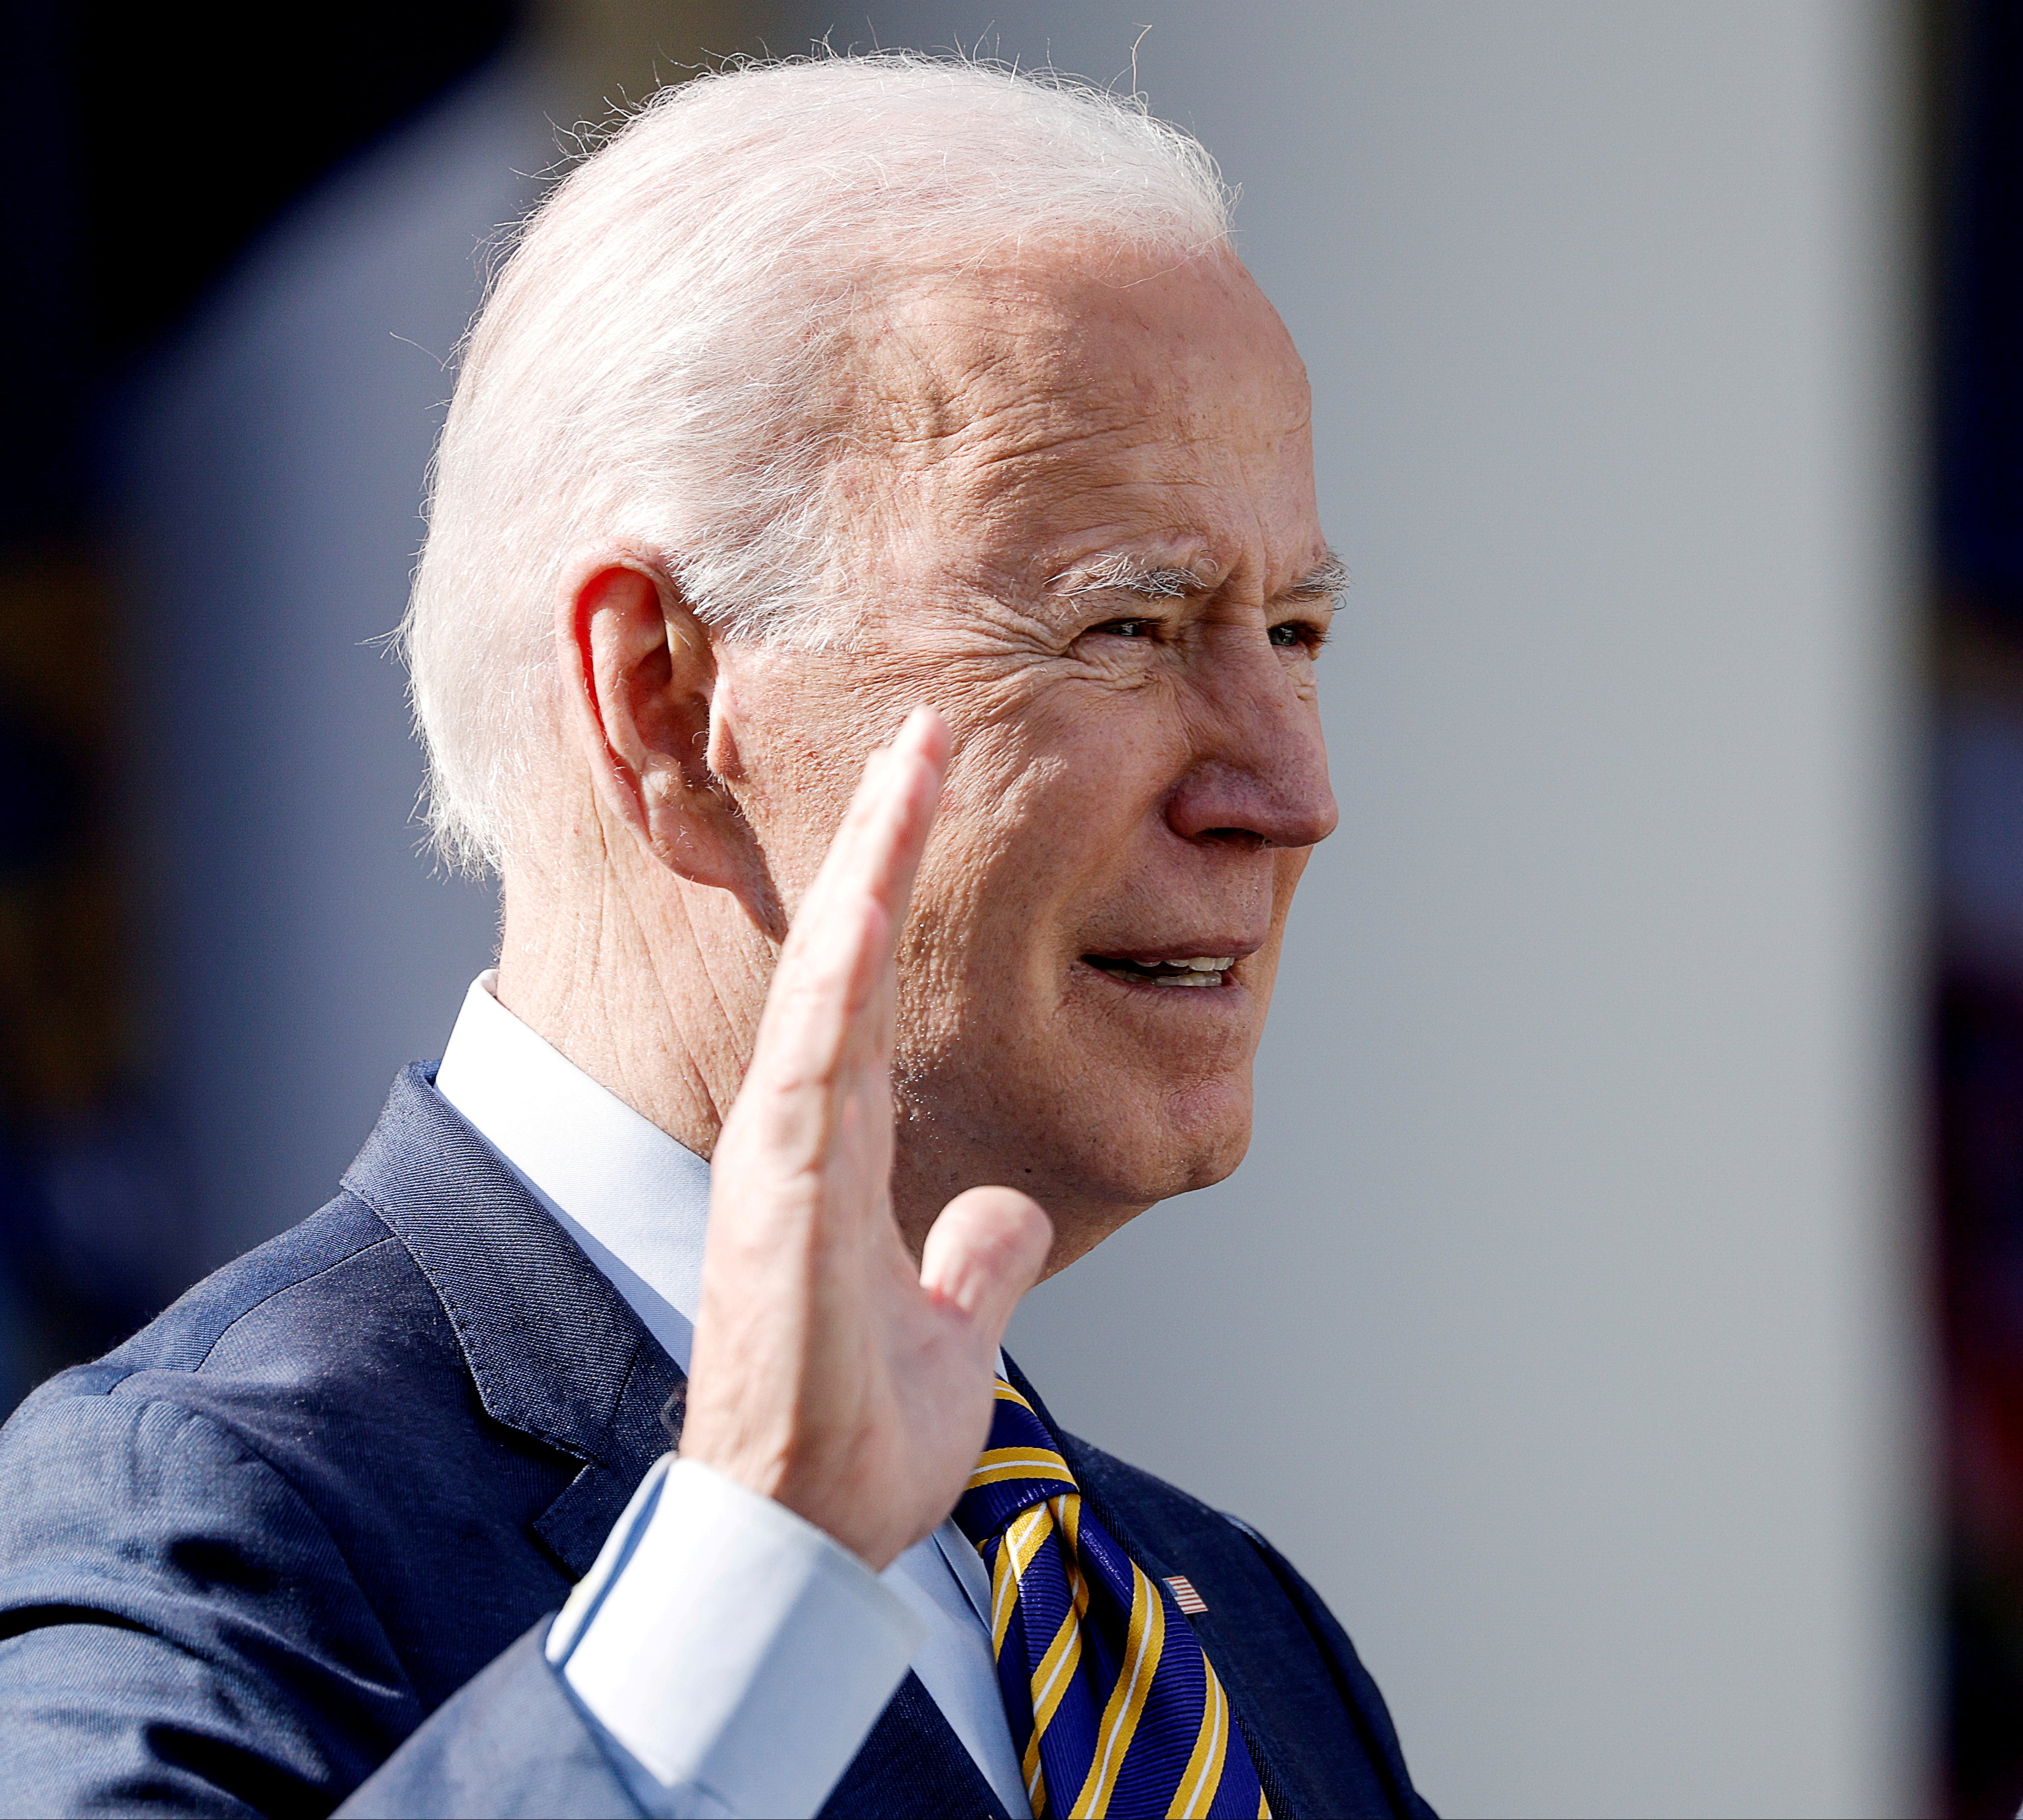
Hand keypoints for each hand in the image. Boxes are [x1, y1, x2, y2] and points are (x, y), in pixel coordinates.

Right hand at [678, 708, 1052, 1567]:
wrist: (807, 1534)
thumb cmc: (860, 1441)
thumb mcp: (950, 1331)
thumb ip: (975, 1262)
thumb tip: (1008, 1216)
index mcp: (843, 1153)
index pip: (873, 990)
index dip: (896, 892)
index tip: (931, 793)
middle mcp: (804, 1138)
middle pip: (841, 958)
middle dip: (881, 840)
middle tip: (924, 727)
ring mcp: (783, 1165)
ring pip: (823, 988)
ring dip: (863, 877)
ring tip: (908, 767)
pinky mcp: (775, 1208)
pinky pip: (810, 1074)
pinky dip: (832, 986)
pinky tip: (861, 908)